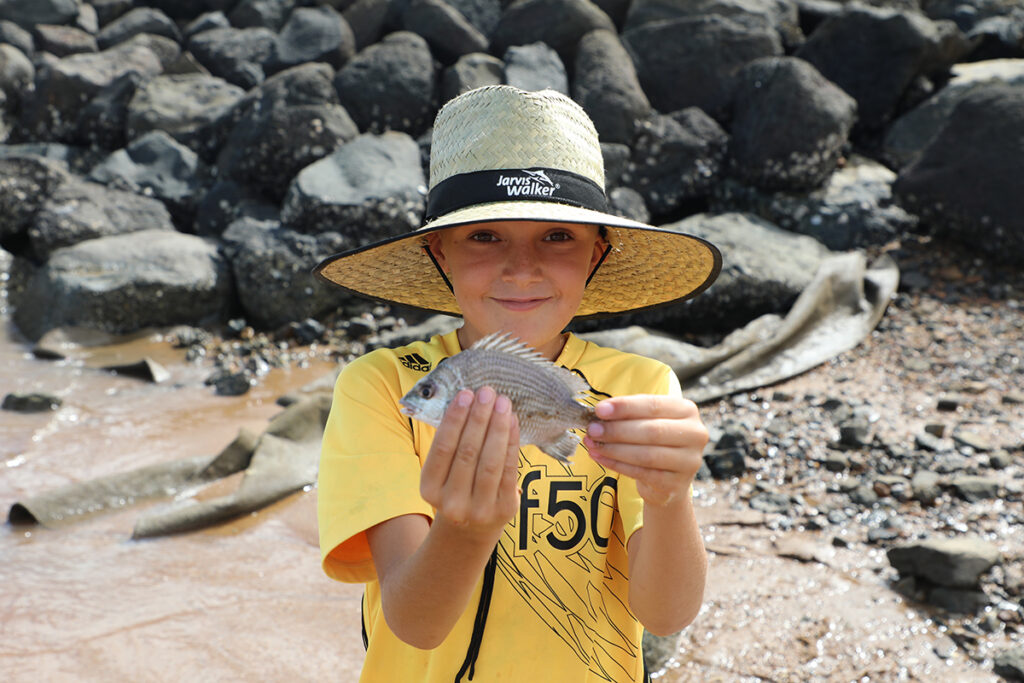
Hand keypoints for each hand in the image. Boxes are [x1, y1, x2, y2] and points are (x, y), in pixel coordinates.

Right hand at [419, 386, 520, 540]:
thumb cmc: (455, 488)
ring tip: (502, 402)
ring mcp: (479, 509)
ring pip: (490, 461)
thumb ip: (449, 443)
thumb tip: (467, 401)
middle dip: (479, 418)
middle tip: (487, 392)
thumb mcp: (441, 473)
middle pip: (467, 452)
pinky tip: (512, 421)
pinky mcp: (504, 510)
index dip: (455, 419)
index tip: (465, 394)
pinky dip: (512, 442)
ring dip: (497, 427)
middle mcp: (452, 503)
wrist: (470, 531)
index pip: (442, 448)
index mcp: (429, 489)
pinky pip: (509, 470)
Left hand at [582, 395, 707, 505]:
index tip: (599, 410)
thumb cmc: (655, 442)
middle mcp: (695, 434)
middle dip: (616, 430)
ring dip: (614, 448)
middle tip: (592, 429)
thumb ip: (629, 415)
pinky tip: (600, 457)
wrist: (668, 480)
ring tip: (592, 444)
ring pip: (645, 454)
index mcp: (687, 410)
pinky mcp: (676, 483)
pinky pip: (641, 473)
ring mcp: (689, 461)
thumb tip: (600, 413)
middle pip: (650, 431)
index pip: (653, 405)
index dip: (625, 407)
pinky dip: (616, 464)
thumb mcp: (648, 421)